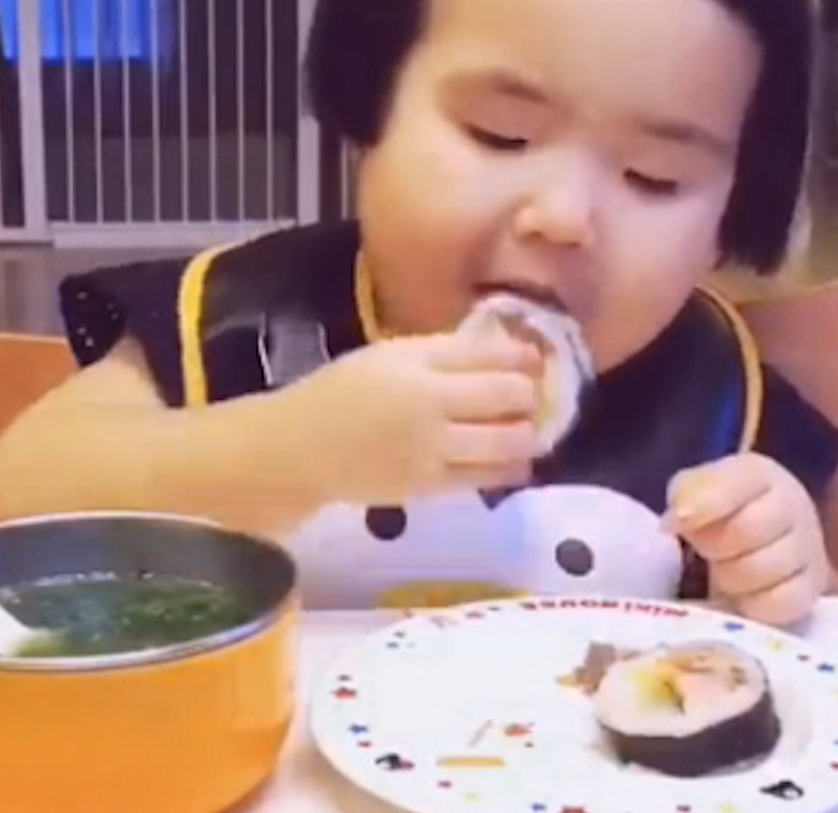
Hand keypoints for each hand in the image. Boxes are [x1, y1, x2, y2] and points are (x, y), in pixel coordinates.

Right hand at [281, 325, 546, 506]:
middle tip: (536, 394)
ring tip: (531, 428)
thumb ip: (442, 352)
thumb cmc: (342, 392)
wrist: (300, 449)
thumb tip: (502, 350)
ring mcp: (433, 450)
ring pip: (506, 441)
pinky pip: (485, 479)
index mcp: (417, 365)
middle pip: (506, 395)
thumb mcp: (388, 355)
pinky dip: (510, 469)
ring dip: (529, 433)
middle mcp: (431, 405)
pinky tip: (518, 462)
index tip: (537, 357)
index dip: (523, 355)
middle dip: (531, 393)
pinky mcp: (430, 487)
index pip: (488, 354)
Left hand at [664, 453, 830, 625]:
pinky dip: (753, 605)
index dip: (704, 504)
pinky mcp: (811, 592)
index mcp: (759, 475)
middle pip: (746, 529)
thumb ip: (687, 494)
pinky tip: (745, 596)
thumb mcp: (695, 493)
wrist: (757, 551)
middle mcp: (793, 506)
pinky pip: (779, 603)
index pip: (736, 482)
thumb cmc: (719, 517)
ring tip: (725, 572)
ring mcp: (809, 550)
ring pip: (762, 570)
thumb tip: (679, 518)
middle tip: (706, 551)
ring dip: (731, 578)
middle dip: (714, 546)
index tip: (677, 523)